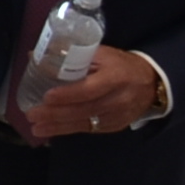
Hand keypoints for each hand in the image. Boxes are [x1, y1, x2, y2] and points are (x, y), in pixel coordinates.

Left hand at [17, 44, 164, 141]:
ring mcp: (119, 115)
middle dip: (56, 114)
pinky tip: (52, 130)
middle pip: (85, 109)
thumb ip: (72, 56)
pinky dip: (69, 130)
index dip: (69, 94)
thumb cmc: (120, 64)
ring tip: (36, 128)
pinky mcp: (116, 125)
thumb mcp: (102, 54)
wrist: (151, 82)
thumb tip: (34, 55)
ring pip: (86, 122)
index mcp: (115, 77)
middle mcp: (119, 99)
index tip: (46, 96)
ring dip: (59, 127)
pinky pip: (91, 129)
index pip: (90, 89)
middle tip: (33, 114)